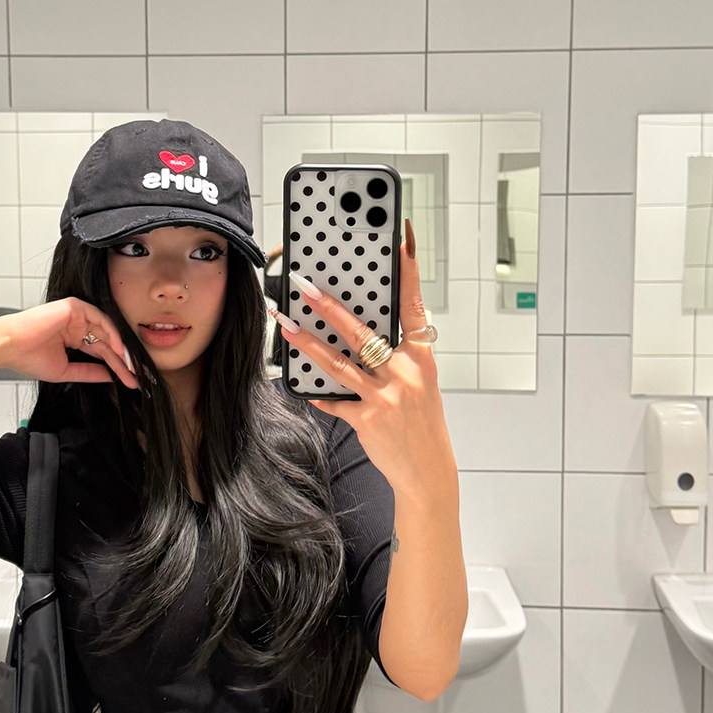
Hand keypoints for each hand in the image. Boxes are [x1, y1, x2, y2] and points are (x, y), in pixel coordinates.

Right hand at [0, 298, 139, 389]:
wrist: (9, 346)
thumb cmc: (28, 357)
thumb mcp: (66, 370)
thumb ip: (89, 372)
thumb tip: (110, 377)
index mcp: (74, 338)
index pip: (101, 352)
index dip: (117, 367)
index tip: (130, 381)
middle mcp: (77, 325)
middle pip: (107, 342)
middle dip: (123, 361)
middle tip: (137, 376)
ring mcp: (76, 314)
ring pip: (107, 331)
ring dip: (121, 349)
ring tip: (132, 367)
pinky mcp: (74, 307)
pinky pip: (100, 320)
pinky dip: (112, 334)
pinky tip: (120, 350)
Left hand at [276, 218, 454, 500]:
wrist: (428, 471)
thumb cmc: (422, 422)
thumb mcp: (420, 382)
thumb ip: (398, 355)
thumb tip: (365, 331)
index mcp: (421, 357)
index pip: (414, 306)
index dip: (408, 273)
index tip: (401, 241)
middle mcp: (405, 373)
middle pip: (362, 332)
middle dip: (330, 306)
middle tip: (305, 285)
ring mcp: (386, 397)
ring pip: (338, 362)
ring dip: (307, 342)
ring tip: (283, 324)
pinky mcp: (368, 419)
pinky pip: (335, 401)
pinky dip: (319, 393)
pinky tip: (301, 384)